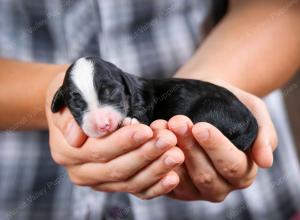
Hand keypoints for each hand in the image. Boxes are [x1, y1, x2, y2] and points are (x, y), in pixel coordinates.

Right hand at [45, 73, 184, 199]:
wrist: (85, 102)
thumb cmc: (82, 91)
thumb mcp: (74, 90)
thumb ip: (79, 112)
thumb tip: (83, 133)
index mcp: (67, 149)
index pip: (98, 149)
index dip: (123, 142)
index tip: (146, 130)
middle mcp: (80, 171)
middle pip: (116, 169)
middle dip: (145, 154)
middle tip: (169, 140)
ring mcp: (99, 181)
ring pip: (129, 182)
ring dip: (155, 169)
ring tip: (177, 154)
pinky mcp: (116, 185)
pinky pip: (137, 190)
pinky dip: (156, 186)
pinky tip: (173, 177)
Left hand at [150, 81, 276, 201]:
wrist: (202, 99)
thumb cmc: (229, 104)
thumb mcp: (253, 111)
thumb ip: (264, 134)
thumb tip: (266, 162)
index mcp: (243, 171)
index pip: (231, 165)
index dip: (216, 147)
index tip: (200, 126)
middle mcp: (221, 185)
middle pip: (205, 174)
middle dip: (189, 147)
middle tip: (177, 121)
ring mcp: (196, 189)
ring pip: (183, 179)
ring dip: (170, 153)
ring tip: (162, 127)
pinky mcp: (175, 186)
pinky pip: (165, 180)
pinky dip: (157, 160)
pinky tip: (152, 138)